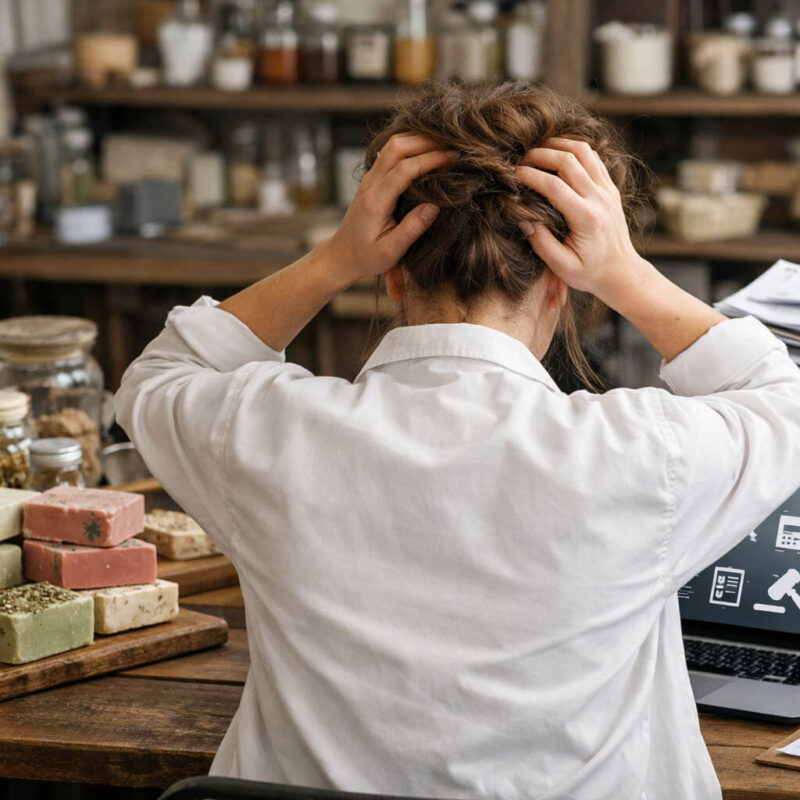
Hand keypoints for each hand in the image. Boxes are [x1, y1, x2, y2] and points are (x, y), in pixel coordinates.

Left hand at [321, 134, 452, 281]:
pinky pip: (391, 152)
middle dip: (427, 142)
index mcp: (375, 201)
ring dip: (419, 140)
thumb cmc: (366, 257)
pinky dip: (411, 146)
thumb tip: (435, 207)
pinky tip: (428, 151)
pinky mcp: (372, 178)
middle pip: (397, 146)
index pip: (404, 169)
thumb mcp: (390, 252)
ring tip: (444, 146)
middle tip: (455, 146)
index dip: (431, 159)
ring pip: (393, 144)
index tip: (455, 158)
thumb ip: (412, 229)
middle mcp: (370, 184)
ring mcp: (370, 178)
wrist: (342, 255)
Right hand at [516, 138, 645, 303]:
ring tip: (538, 151)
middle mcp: (600, 199)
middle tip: (520, 160)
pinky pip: (593, 157)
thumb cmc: (589, 273)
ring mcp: (607, 190)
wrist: (621, 272)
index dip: (530, 175)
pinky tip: (558, 154)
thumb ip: (541, 243)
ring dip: (558, 146)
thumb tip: (524, 219)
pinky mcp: (610, 188)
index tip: (512, 175)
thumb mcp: (562, 267)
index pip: (554, 185)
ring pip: (583, 152)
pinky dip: (574, 150)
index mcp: (586, 218)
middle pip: (568, 160)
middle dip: (540, 155)